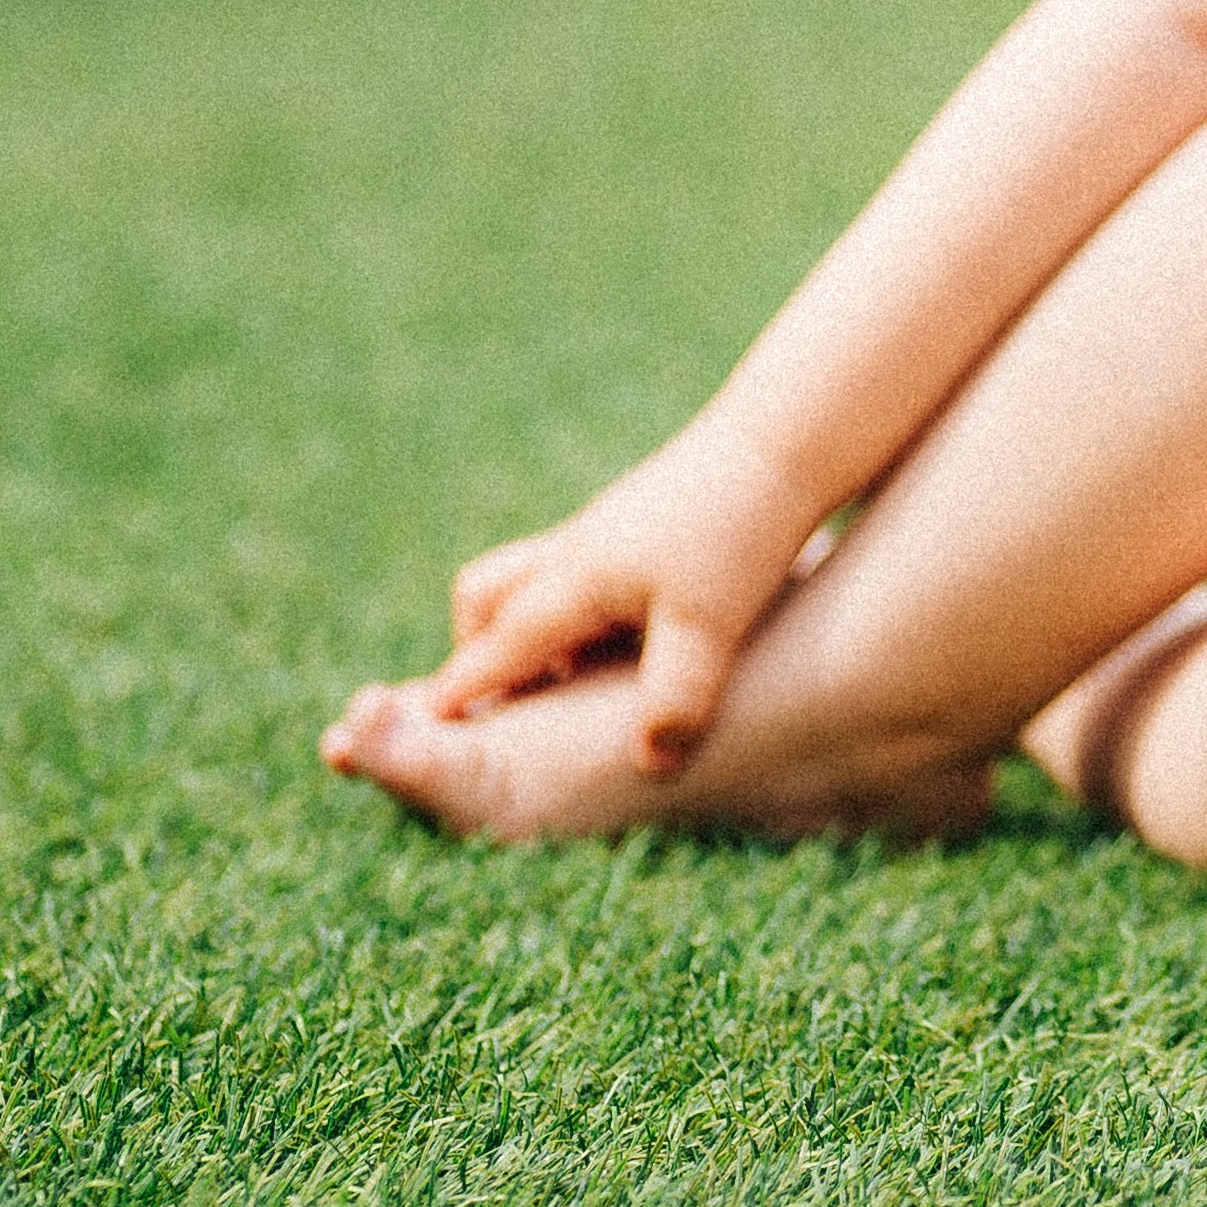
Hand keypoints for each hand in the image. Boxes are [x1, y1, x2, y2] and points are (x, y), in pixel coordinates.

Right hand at [416, 426, 818, 772]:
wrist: (786, 441)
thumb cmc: (741, 532)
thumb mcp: (709, 626)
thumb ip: (676, 698)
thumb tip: (649, 765)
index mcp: (576, 579)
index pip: (498, 646)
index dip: (463, 689)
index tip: (420, 724)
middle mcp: (578, 549)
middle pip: (490, 597)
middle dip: (481, 649)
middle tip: (505, 704)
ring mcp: (610, 529)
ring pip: (537, 579)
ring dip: (535, 628)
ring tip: (574, 680)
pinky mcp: (644, 519)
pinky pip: (583, 570)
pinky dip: (581, 610)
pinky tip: (633, 635)